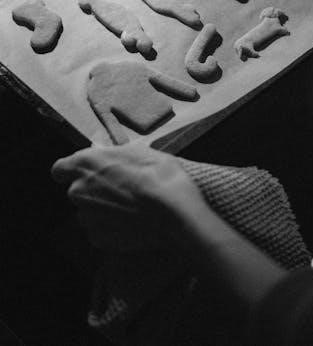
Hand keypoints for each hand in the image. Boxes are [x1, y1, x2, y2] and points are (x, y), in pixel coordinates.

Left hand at [51, 139, 207, 252]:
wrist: (173, 212)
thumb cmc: (159, 175)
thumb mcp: (140, 152)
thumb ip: (116, 156)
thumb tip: (113, 160)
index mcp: (85, 164)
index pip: (60, 169)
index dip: (72, 171)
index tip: (88, 172)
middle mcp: (78, 191)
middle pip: (77, 191)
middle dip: (94, 191)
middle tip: (121, 189)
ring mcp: (87, 217)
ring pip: (89, 212)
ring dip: (102, 210)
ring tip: (130, 208)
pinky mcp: (99, 239)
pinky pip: (100, 231)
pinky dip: (111, 228)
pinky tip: (131, 223)